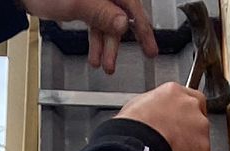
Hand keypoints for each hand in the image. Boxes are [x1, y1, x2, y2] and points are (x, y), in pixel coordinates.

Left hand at [21, 0, 156, 71]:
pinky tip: (94, 56)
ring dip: (106, 46)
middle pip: (120, 16)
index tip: (150, 48)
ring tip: (103, 65)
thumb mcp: (79, 4)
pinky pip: (95, 23)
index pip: (132, 6)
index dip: (142, 29)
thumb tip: (124, 24)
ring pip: (107, 23)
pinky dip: (95, 41)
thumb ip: (104, 14)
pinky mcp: (84, 4)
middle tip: (124, 62)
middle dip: (118, 43)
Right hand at [115, 83, 210, 150]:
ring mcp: (200, 128)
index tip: (179, 126)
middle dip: (187, 137)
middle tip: (172, 150)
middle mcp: (191, 107)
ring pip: (198, 146)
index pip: (189, 99)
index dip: (183, 116)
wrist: (137, 148)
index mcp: (173, 93)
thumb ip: (153, 110)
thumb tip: (150, 121)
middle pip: (197, 122)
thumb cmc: (131, 131)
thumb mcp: (136, 108)